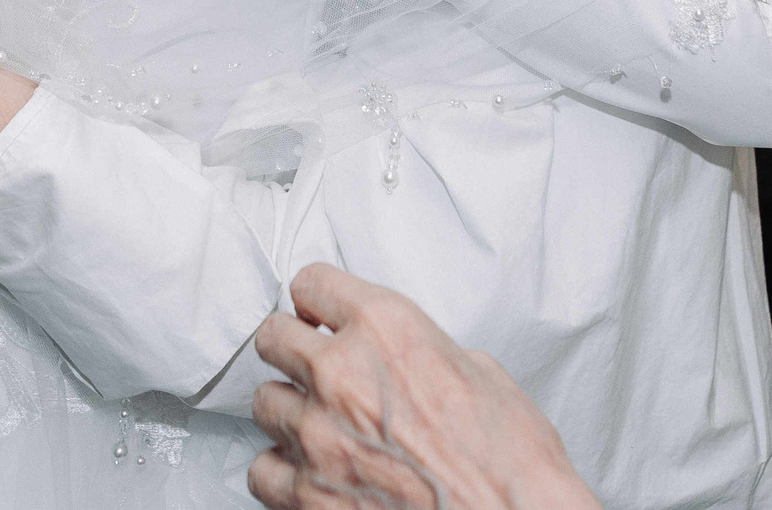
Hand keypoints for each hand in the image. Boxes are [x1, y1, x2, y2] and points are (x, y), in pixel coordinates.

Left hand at [247, 265, 598, 509]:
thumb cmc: (509, 462)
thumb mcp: (479, 373)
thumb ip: (423, 352)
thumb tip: (405, 357)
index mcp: (387, 329)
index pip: (313, 283)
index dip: (316, 298)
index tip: (317, 310)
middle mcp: (342, 375)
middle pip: (273, 337)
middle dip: (290, 346)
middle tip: (307, 360)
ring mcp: (317, 437)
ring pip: (264, 403)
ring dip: (289, 410)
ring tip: (317, 423)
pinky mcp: (307, 495)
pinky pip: (262, 471)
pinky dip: (282, 471)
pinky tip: (308, 471)